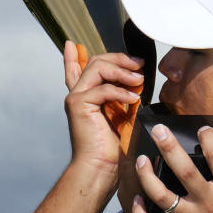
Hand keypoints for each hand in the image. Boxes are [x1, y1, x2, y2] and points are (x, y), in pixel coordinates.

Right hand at [62, 41, 142, 178]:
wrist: (102, 167)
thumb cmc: (113, 147)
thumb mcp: (123, 115)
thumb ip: (124, 96)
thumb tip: (137, 79)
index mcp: (85, 97)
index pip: (75, 70)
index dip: (72, 57)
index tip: (72, 44)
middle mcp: (77, 94)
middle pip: (96, 61)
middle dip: (120, 59)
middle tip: (140, 64)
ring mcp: (76, 98)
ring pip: (98, 68)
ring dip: (123, 71)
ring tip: (140, 80)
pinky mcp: (78, 104)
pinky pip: (103, 88)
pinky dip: (121, 91)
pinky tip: (133, 98)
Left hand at [131, 124, 212, 212]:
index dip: (209, 139)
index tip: (202, 128)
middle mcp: (208, 204)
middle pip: (184, 170)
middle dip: (169, 147)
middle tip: (159, 130)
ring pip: (161, 194)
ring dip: (147, 175)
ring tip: (141, 159)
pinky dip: (140, 212)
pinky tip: (137, 199)